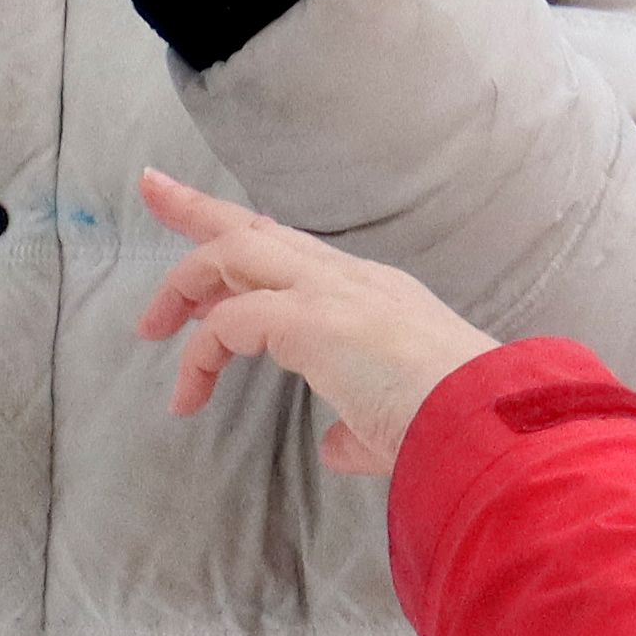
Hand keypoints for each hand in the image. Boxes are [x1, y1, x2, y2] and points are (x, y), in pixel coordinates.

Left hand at [133, 170, 497, 478]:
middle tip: (150, 189)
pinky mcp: (310, 320)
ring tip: (149, 326)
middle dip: (198, 209)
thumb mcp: (395, 424)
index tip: (208, 228)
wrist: (486, 426)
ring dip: (184, 282)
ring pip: (236, 253)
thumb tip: (336, 447)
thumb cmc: (454, 429)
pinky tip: (188, 397)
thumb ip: (359, 429)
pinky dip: (199, 355)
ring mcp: (331, 293)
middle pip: (258, 229)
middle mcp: (352, 280)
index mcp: (375, 295)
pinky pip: (229, 322)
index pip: (298, 253)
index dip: (251, 238)